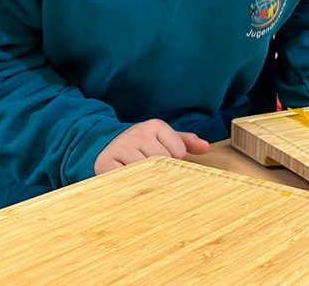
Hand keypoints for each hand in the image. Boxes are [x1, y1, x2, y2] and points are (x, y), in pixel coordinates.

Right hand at [94, 119, 209, 174]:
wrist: (103, 145)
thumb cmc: (139, 145)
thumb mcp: (162, 138)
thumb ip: (184, 142)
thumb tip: (205, 147)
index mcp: (155, 125)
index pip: (178, 152)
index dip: (173, 162)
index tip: (162, 161)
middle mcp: (138, 133)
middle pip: (162, 161)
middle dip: (160, 171)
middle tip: (151, 171)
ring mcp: (122, 147)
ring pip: (146, 171)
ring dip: (145, 178)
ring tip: (140, 175)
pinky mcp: (106, 163)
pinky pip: (126, 178)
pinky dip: (130, 183)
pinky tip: (129, 181)